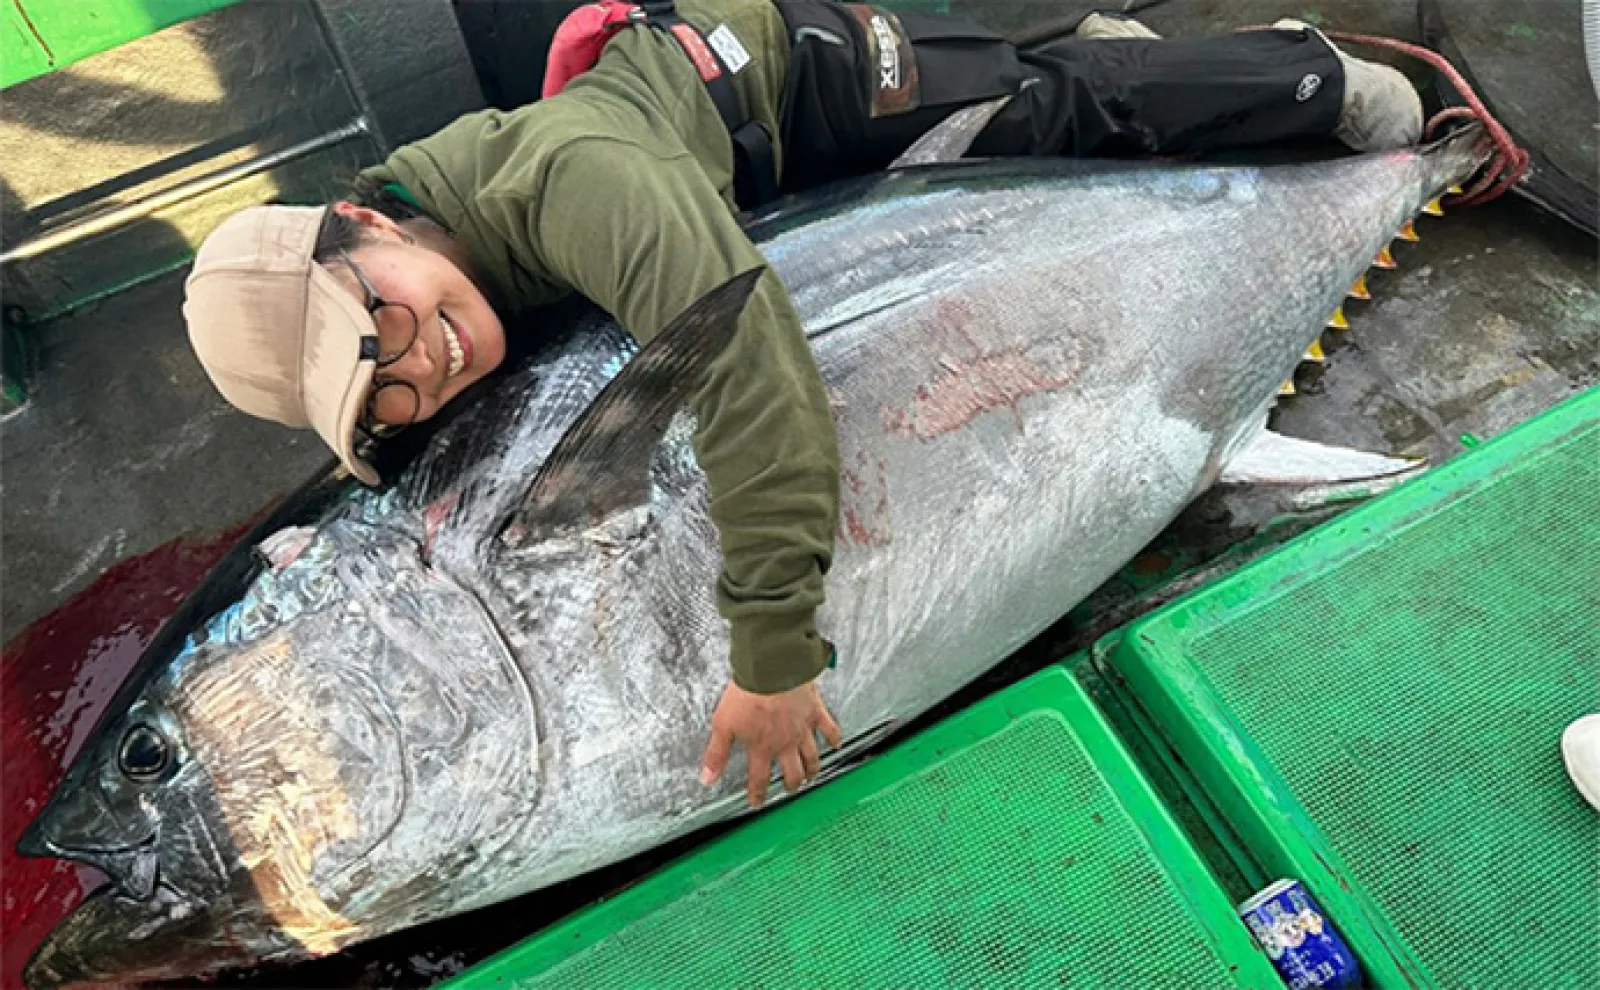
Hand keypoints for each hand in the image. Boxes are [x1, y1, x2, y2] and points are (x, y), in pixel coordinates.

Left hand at [700, 679, 842, 807]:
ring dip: (812, 769)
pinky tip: (835, 745)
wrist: (771, 668)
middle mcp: (785, 743)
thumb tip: (707, 778)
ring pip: (812, 757)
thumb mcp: (723, 724)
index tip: (758, 801)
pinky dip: (834, 739)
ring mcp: (803, 729)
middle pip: (793, 773)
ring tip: (811, 775)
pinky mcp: (815, 712)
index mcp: (762, 747)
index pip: (760, 779)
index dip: (759, 793)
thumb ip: (716, 754)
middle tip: (790, 789)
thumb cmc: (747, 693)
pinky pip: (830, 729)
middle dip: (791, 785)